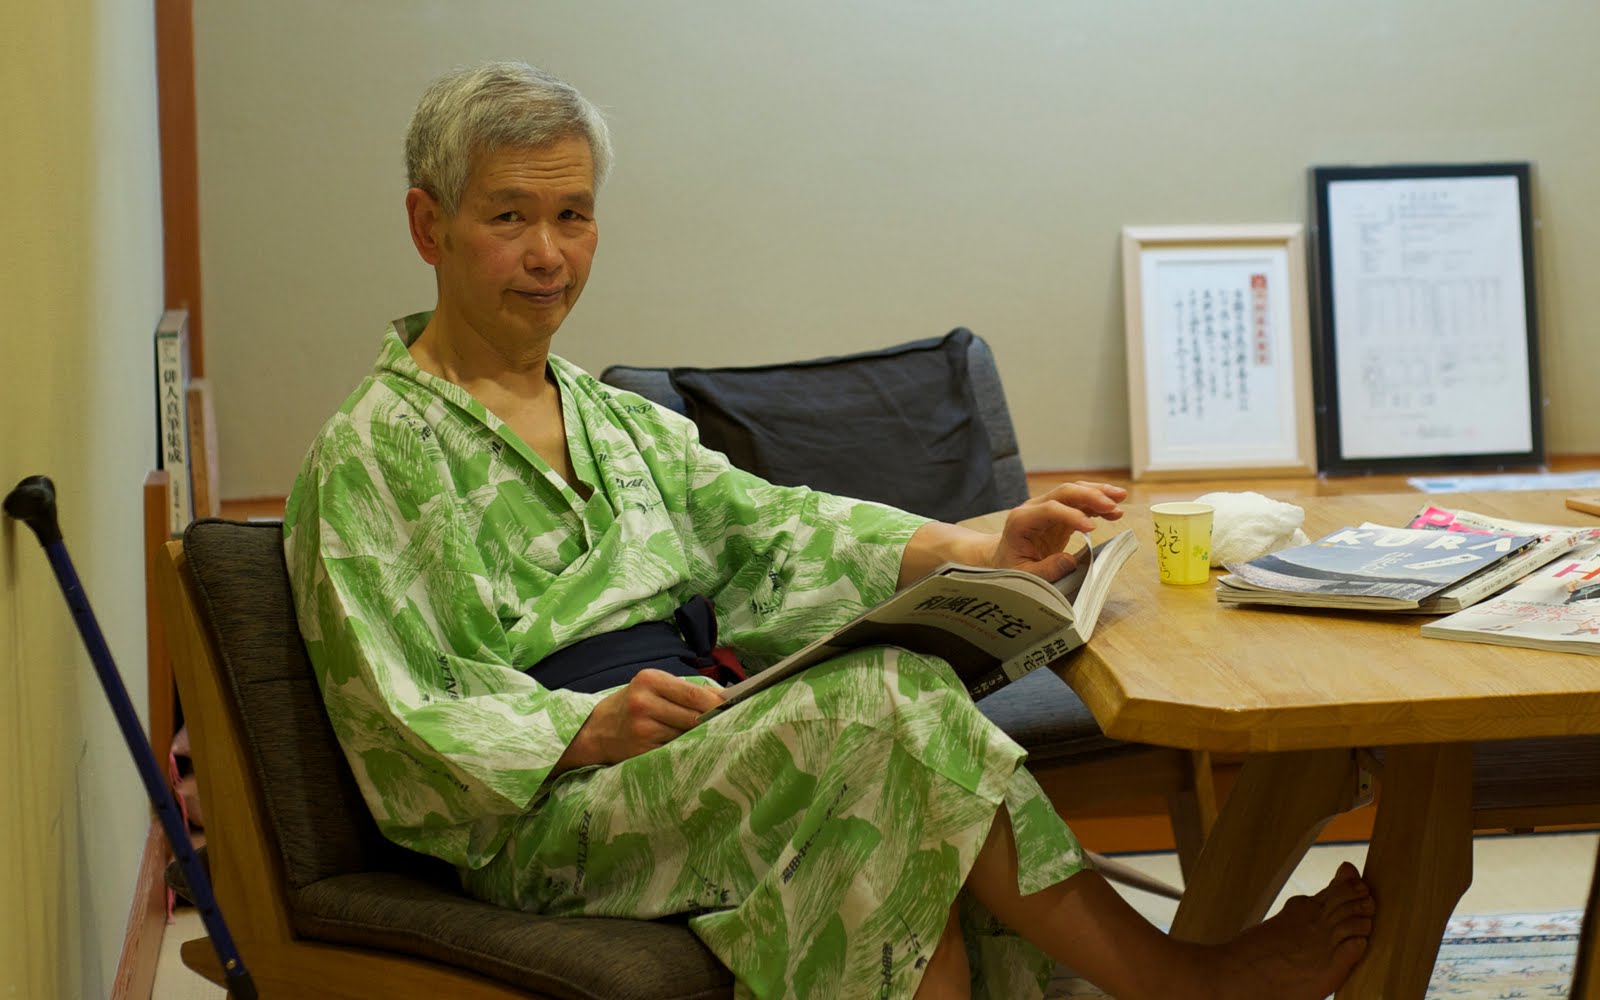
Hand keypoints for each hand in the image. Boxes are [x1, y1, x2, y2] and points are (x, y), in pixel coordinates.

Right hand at [557, 669, 726, 772]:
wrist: (595, 730)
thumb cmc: (633, 704)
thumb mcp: (651, 687)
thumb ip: (683, 691)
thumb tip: (724, 700)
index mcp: (649, 680)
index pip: (694, 694)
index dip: (718, 703)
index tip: (739, 707)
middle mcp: (643, 703)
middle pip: (694, 716)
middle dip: (715, 721)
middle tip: (737, 724)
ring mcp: (641, 729)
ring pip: (686, 735)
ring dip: (702, 737)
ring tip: (715, 737)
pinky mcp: (641, 752)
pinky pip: (674, 750)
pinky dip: (686, 750)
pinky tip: (692, 750)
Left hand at [988, 481, 1126, 580]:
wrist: (1003, 558)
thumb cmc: (1011, 568)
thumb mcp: (1024, 576)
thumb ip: (1046, 570)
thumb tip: (1070, 562)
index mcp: (1021, 520)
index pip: (1050, 509)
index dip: (1072, 516)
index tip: (1092, 529)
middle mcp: (1033, 507)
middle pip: (1064, 492)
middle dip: (1090, 495)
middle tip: (1113, 505)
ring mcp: (1047, 507)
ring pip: (1074, 491)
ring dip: (1098, 493)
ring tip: (1121, 498)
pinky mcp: (1059, 512)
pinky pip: (1080, 502)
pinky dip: (1097, 504)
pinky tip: (1115, 510)